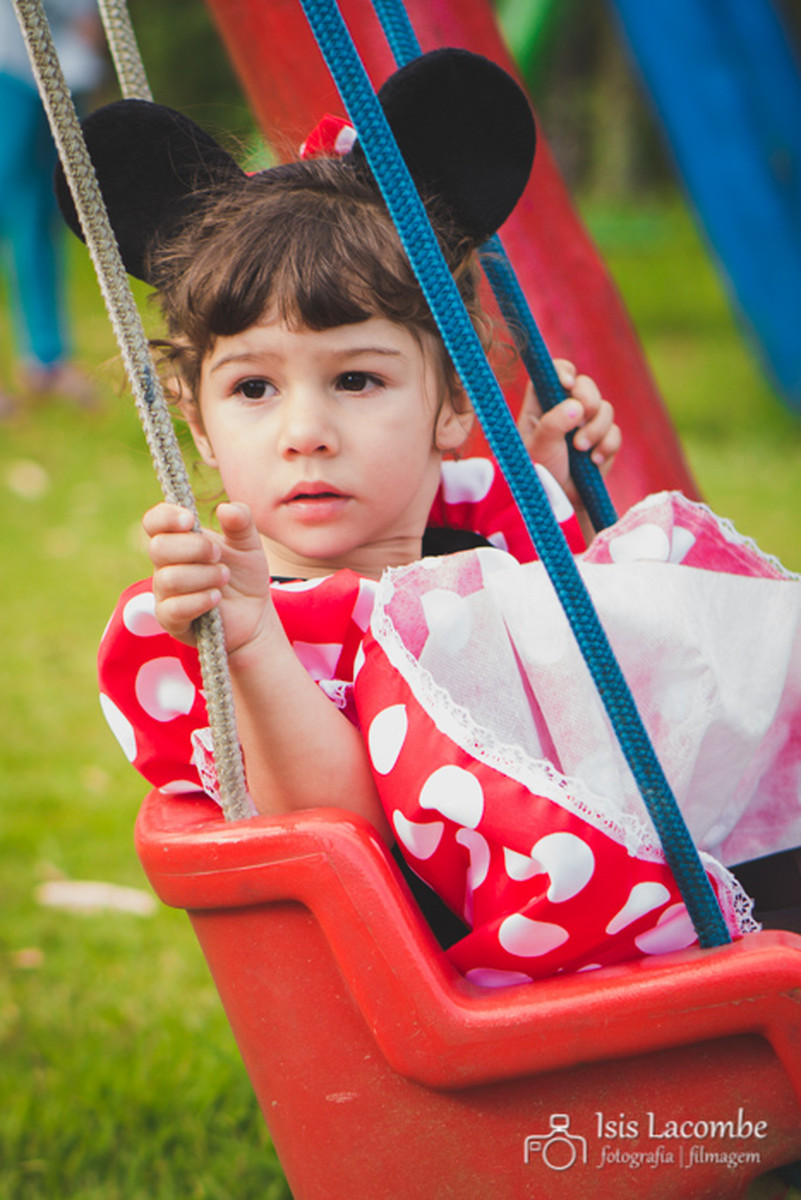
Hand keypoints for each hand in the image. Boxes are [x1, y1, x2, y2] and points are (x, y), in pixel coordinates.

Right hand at [143, 501, 272, 652]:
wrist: (254, 614)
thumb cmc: (244, 575)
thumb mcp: (249, 543)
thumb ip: (241, 521)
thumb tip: (225, 508)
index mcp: (179, 539)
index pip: (154, 521)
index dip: (166, 517)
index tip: (191, 520)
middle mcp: (165, 564)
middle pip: (158, 548)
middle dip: (195, 548)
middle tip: (219, 556)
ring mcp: (165, 593)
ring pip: (169, 578)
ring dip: (204, 576)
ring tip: (224, 578)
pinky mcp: (170, 620)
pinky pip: (174, 608)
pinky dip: (200, 600)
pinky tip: (216, 598)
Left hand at [516, 360, 620, 507]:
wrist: (560, 501)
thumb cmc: (540, 472)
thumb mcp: (540, 447)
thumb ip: (553, 424)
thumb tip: (576, 407)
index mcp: (542, 404)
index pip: (553, 372)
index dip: (563, 371)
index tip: (567, 384)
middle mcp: (565, 408)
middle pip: (585, 385)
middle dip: (588, 400)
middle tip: (582, 418)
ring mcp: (586, 423)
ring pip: (604, 408)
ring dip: (596, 428)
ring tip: (581, 450)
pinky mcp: (604, 440)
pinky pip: (615, 432)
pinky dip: (607, 445)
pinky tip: (594, 462)